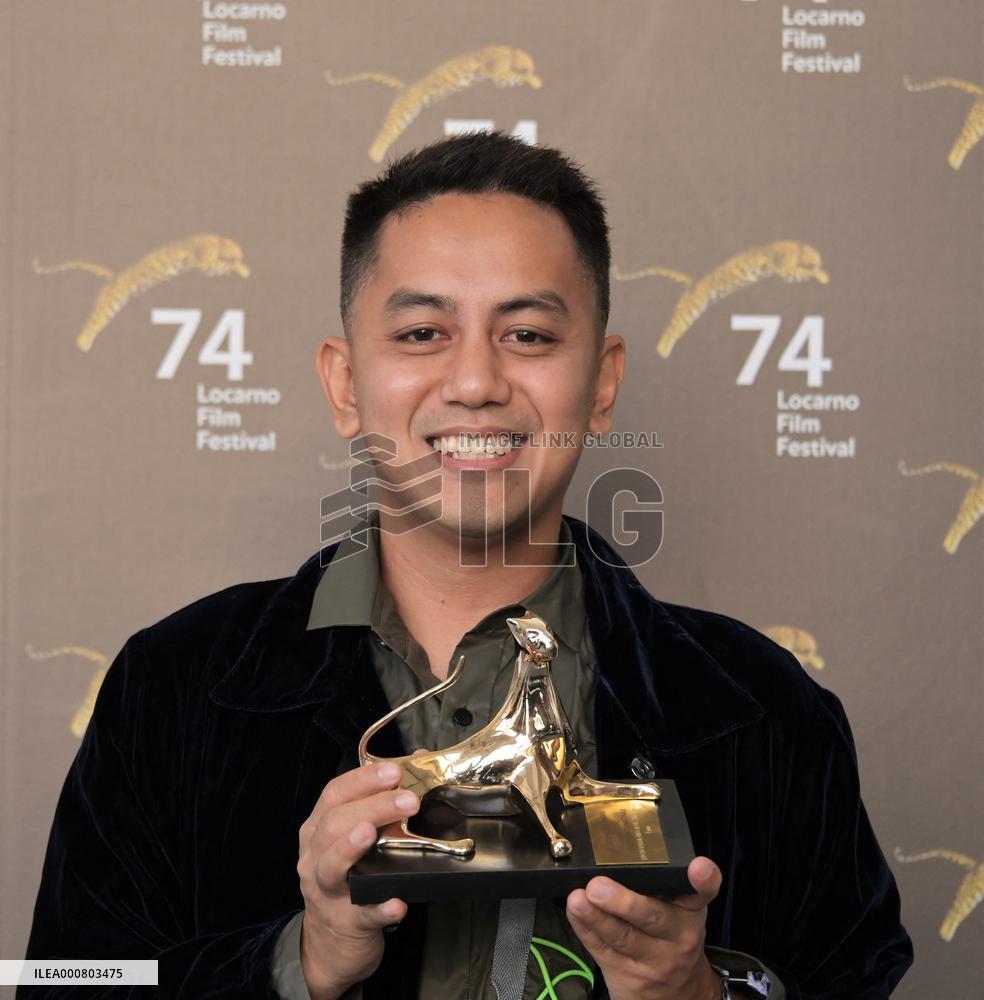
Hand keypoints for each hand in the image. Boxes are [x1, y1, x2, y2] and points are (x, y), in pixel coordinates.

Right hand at [296, 762, 419, 999]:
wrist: (331, 945)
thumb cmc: (349, 878)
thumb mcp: (356, 837)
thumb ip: (381, 800)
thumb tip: (419, 760)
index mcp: (319, 829)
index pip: (335, 794)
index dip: (363, 779)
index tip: (393, 771)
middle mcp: (315, 857)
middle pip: (334, 824)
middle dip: (372, 807)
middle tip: (408, 799)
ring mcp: (326, 891)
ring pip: (331, 865)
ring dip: (351, 846)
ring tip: (371, 833)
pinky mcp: (346, 922)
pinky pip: (362, 914)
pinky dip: (379, 907)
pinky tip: (397, 902)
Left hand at [566, 856, 722, 999]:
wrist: (678, 995)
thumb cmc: (670, 937)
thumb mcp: (678, 911)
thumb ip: (659, 885)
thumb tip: (617, 849)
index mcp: (690, 912)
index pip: (700, 894)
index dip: (702, 881)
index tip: (699, 867)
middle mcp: (677, 936)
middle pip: (652, 916)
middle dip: (624, 902)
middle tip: (598, 886)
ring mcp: (653, 960)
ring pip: (623, 936)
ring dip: (597, 917)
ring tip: (578, 899)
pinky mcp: (627, 976)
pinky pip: (602, 950)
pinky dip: (585, 929)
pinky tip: (574, 913)